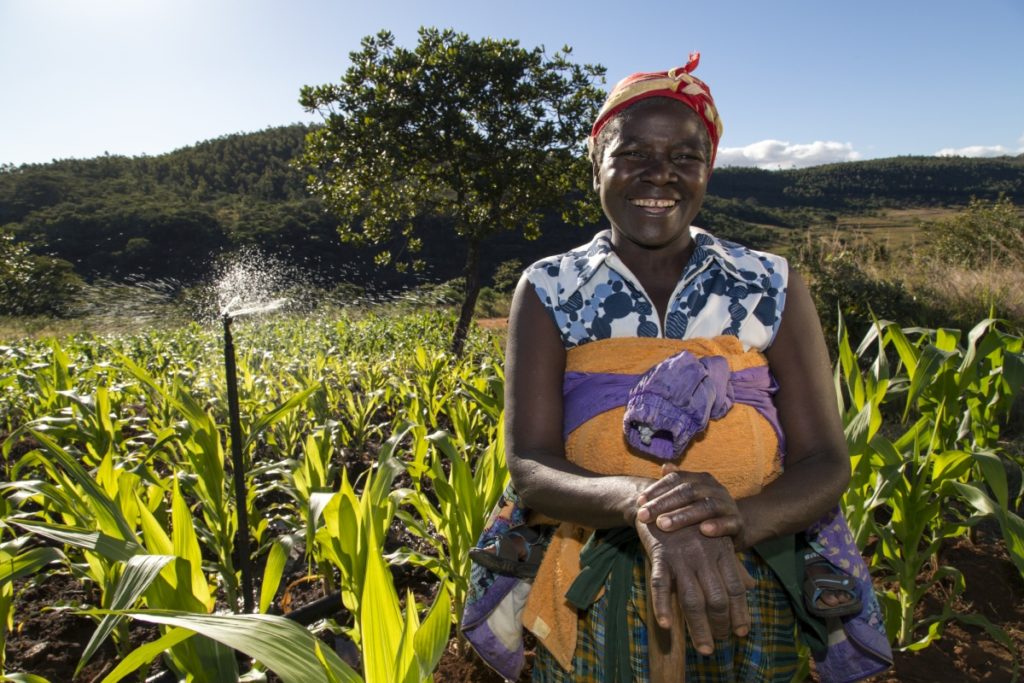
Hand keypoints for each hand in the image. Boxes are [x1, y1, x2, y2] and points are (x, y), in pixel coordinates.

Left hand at [635, 465, 745, 546]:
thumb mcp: (691, 497)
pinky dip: (717, 525)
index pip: (677, 479)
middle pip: (688, 492)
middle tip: (644, 516)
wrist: (738, 526)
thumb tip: (665, 466)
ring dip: (683, 515)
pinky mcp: (738, 523)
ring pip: (706, 506)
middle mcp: (715, 488)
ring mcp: (728, 504)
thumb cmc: (704, 512)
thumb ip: (677, 484)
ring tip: (663, 524)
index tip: (639, 502)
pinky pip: (729, 523)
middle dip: (663, 504)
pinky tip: (703, 530)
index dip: (657, 489)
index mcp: (701, 479)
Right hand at [635, 515, 753, 654]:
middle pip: (717, 599)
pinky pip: (661, 585)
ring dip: (699, 628)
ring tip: (704, 648)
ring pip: (692, 599)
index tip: (741, 633)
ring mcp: (682, 556)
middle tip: (718, 645)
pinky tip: (667, 625)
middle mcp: (705, 556)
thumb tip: (752, 587)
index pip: (736, 589)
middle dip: (721, 626)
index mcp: (721, 552)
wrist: (657, 500)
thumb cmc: (687, 524)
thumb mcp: (714, 541)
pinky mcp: (660, 555)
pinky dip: (663, 606)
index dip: (740, 612)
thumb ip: (732, 565)